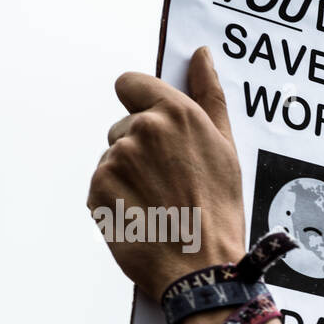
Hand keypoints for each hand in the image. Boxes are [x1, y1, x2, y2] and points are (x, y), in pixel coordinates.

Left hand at [88, 46, 244, 300]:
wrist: (201, 268)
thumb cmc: (220, 210)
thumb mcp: (226, 149)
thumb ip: (209, 96)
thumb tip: (201, 55)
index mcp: (175, 113)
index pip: (130, 83)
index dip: (142, 105)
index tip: (159, 133)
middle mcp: (142, 130)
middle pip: (123, 127)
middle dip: (141, 150)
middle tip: (171, 185)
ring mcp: (115, 159)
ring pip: (113, 158)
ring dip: (129, 178)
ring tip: (159, 206)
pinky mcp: (97, 188)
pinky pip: (101, 186)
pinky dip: (117, 201)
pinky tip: (143, 218)